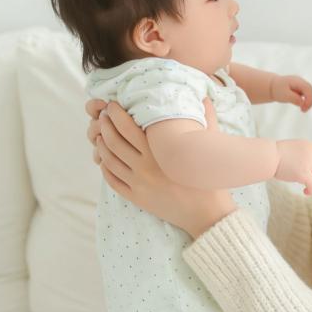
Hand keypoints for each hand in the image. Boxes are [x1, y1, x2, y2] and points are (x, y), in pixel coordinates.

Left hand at [84, 97, 236, 236]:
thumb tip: (206, 97)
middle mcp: (145, 167)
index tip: (112, 105)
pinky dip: (105, 167)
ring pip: (109, 160)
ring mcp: (139, 184)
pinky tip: (105, 159)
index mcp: (159, 153)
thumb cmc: (210, 178)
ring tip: (101, 135)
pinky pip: (112, 180)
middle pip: (114, 142)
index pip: (128, 127)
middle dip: (105, 126)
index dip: (116, 114)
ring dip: (101, 145)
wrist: (207, 214)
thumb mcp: (209, 146)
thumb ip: (206, 119)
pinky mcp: (137, 198)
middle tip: (103, 116)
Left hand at [270, 74, 311, 111]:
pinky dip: (306, 101)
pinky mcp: (300, 89)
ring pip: (309, 93)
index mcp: (296, 81)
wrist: (272, 86)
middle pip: (310, 90)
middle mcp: (300, 81)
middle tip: (304, 110)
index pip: (308, 88)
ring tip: (303, 110)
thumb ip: (294, 98)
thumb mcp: (284, 95)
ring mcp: (301, 85)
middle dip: (310, 101)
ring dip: (308, 102)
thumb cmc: (277, 90)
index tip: (304, 107)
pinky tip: (301, 107)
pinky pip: (306, 95)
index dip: (309, 98)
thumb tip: (302, 103)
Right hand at [274, 139, 311, 195]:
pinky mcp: (303, 173)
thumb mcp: (293, 148)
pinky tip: (305, 192)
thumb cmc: (275, 154)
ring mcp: (308, 163)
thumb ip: (303, 154)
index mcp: (309, 145)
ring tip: (307, 188)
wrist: (268, 156)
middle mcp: (311, 153)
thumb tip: (309, 168)